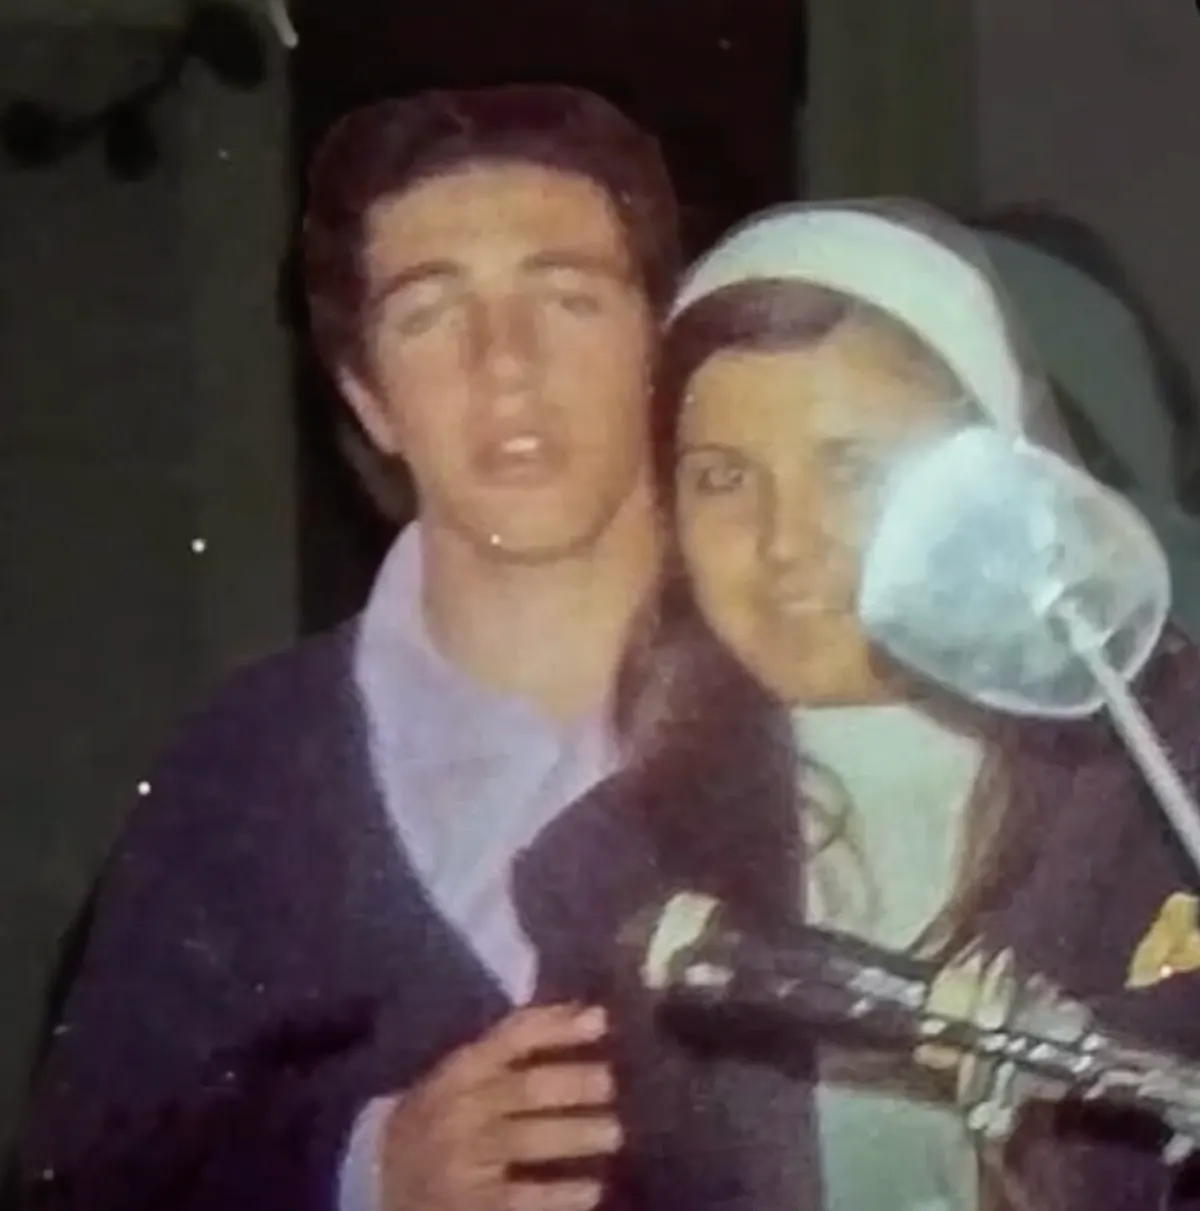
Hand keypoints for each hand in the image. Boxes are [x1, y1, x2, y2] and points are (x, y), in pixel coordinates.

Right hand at [380, 1003, 619, 1210]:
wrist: (377, 1177)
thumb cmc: (439, 1116)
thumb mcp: (465, 1074)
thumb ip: (517, 1045)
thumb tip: (588, 1014)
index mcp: (458, 1070)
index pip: (510, 1038)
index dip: (556, 1026)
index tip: (600, 1020)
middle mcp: (460, 1108)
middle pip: (524, 1089)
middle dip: (572, 1083)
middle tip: (609, 1082)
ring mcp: (463, 1158)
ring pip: (526, 1140)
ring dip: (575, 1135)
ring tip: (613, 1132)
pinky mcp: (469, 1204)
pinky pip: (520, 1198)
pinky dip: (558, 1195)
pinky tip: (590, 1190)